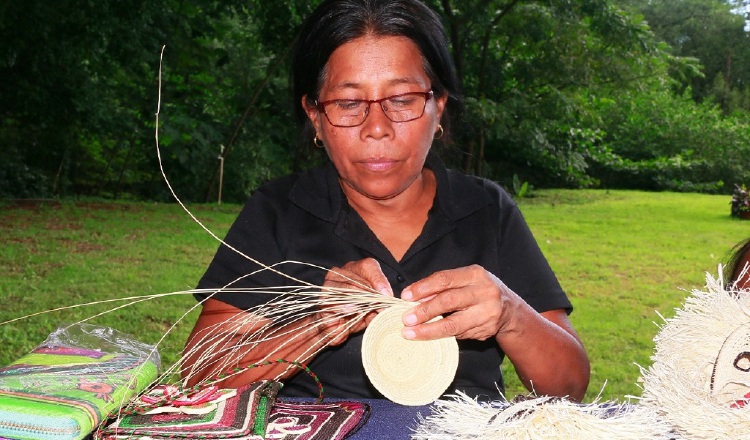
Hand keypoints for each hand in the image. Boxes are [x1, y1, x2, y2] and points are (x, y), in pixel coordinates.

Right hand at [316, 258, 393, 345]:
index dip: (379, 279)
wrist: (337, 329)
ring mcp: (330, 283)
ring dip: (359, 297)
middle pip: (358, 275)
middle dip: (371, 291)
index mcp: (356, 270)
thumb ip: (380, 303)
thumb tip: (387, 304)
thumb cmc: (357, 315)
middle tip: (380, 304)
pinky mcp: (323, 298)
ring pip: (346, 285)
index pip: (368, 266)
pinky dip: (345, 304)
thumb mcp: (373, 308)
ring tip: (367, 307)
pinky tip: (353, 310)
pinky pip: (334, 298)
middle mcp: (342, 272)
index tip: (387, 294)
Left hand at [400, 265, 516, 340]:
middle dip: (424, 311)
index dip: (423, 288)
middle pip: (449, 301)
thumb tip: (414, 298)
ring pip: (453, 324)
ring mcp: (487, 313)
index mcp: (475, 275)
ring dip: (429, 330)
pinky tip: (429, 337)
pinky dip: (442, 335)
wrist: (510, 310)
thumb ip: (442, 287)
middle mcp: (484, 292)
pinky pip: (459, 334)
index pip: (444, 279)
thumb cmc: (478, 291)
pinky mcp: (486, 330)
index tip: (405, 296)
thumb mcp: (464, 281)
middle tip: (405, 319)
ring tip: (410, 333)